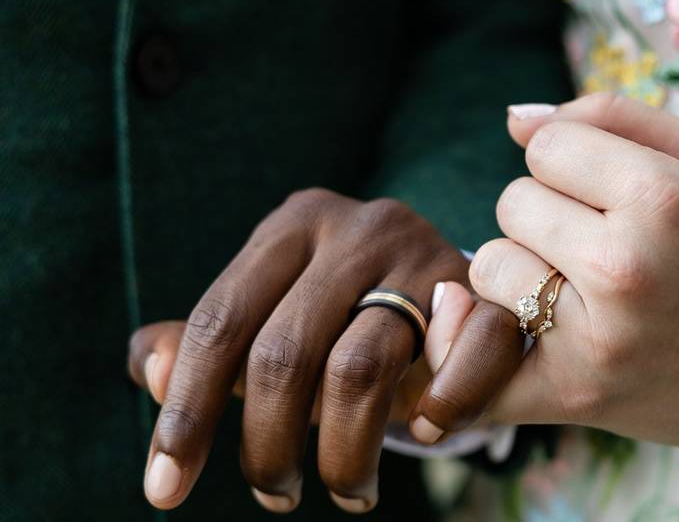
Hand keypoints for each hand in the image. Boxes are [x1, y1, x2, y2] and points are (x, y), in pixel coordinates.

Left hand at [126, 189, 504, 513]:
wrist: (454, 281)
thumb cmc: (347, 312)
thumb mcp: (274, 317)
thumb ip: (208, 344)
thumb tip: (152, 369)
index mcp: (294, 225)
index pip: (220, 320)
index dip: (187, 411)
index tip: (164, 489)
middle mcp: (358, 228)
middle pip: (285, 351)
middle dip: (267, 445)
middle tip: (275, 496)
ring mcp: (425, 253)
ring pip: (360, 369)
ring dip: (343, 452)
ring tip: (346, 492)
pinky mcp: (485, 290)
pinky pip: (466, 356)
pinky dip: (444, 408)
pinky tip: (424, 432)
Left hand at [410, 93, 678, 456]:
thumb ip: (609, 115)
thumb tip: (514, 118)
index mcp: (661, 197)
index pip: (544, 148)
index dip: (570, 164)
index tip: (605, 192)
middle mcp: (625, 266)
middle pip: (512, 203)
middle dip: (547, 216)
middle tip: (598, 244)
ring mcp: (596, 337)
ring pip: (488, 266)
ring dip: (521, 271)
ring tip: (577, 288)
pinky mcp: (573, 394)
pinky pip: (481, 362)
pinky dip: (478, 350)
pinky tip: (506, 339)